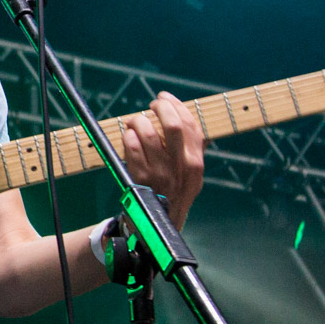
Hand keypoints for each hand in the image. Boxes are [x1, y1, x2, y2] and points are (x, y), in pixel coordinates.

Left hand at [120, 92, 205, 228]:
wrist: (158, 225)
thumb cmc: (172, 194)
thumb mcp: (189, 175)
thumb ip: (191, 149)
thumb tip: (183, 116)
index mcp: (196, 163)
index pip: (190, 125)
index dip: (176, 106)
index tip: (165, 98)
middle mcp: (181, 168)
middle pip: (173, 125)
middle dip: (160, 107)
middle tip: (152, 105)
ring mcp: (161, 173)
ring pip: (148, 133)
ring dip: (138, 121)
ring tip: (135, 122)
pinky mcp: (140, 178)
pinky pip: (132, 147)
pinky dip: (128, 137)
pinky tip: (128, 137)